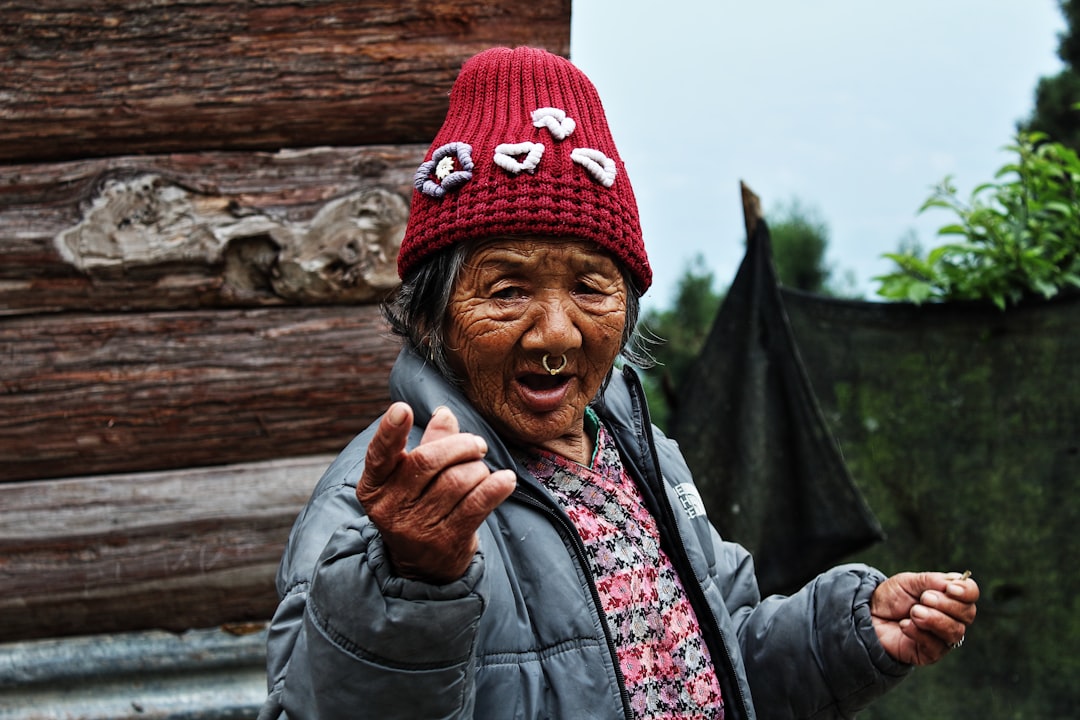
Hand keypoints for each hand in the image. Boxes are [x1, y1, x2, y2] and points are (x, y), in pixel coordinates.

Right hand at [356, 403, 516, 583]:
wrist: (423, 566)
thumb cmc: (418, 506)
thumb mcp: (412, 478)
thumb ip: (430, 443)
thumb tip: (445, 414)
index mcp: (374, 486)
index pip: (379, 455)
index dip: (390, 431)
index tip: (402, 408)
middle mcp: (390, 508)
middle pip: (428, 461)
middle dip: (460, 446)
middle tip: (477, 445)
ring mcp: (417, 528)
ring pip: (457, 481)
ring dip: (477, 468)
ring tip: (480, 471)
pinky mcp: (446, 541)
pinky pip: (477, 504)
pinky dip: (495, 487)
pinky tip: (506, 480)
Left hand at [870, 571, 977, 664]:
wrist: (870, 616)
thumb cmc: (891, 598)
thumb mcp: (908, 581)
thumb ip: (931, 581)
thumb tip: (954, 581)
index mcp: (949, 596)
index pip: (971, 594)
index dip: (966, 592)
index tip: (949, 588)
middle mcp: (952, 617)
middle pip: (967, 614)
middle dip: (946, 605)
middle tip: (923, 598)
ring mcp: (943, 637)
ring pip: (955, 632)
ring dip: (933, 619)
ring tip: (913, 612)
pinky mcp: (931, 653)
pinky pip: (936, 647)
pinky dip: (919, 633)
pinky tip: (904, 625)